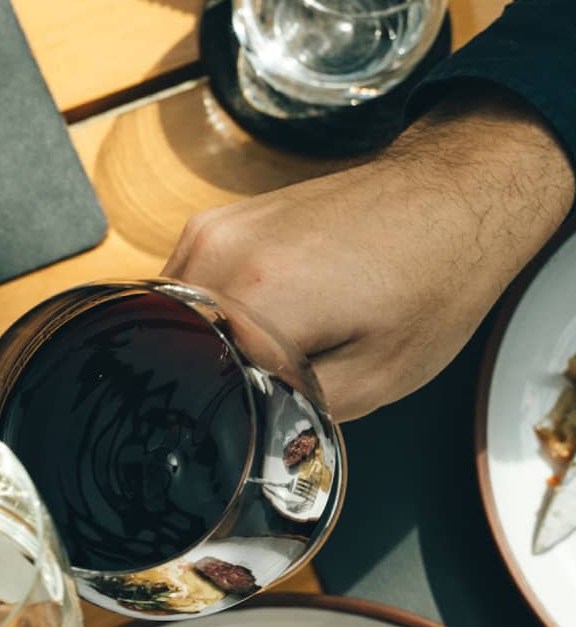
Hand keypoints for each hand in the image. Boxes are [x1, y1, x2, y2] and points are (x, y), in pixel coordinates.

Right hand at [165, 89, 573, 420]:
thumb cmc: (435, 277)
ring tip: (269, 341)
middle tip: (269, 382)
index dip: (224, 412)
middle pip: (179, 351)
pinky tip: (260, 314)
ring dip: (207, 343)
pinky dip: (210, 313)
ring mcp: (210, 231)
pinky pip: (183, 290)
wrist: (454, 192)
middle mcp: (220, 255)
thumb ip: (295, 415)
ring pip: (173, 322)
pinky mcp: (211, 223)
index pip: (196, 386)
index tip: (259, 415)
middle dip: (212, 377)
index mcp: (258, 297)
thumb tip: (245, 434)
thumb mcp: (378, 379)